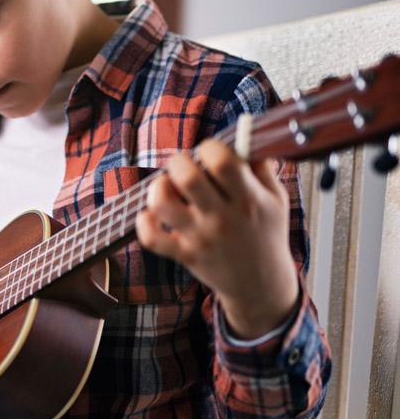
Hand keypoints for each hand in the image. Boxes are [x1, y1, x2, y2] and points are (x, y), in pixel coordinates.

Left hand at [136, 139, 299, 338]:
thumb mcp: (276, 197)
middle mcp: (222, 218)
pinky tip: (153, 215)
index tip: (210, 152)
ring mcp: (200, 237)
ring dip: (158, 189)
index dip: (211, 147)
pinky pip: (151, 238)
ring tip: (167, 188)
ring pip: (162, 204)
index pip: (222, 161)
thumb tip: (245, 134)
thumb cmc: (266, 233)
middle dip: (179, 162)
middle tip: (183, 167)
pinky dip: (144, 223)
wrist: (261, 284)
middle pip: (187, 178)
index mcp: (247, 199)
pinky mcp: (184, 254)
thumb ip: (261, 164)